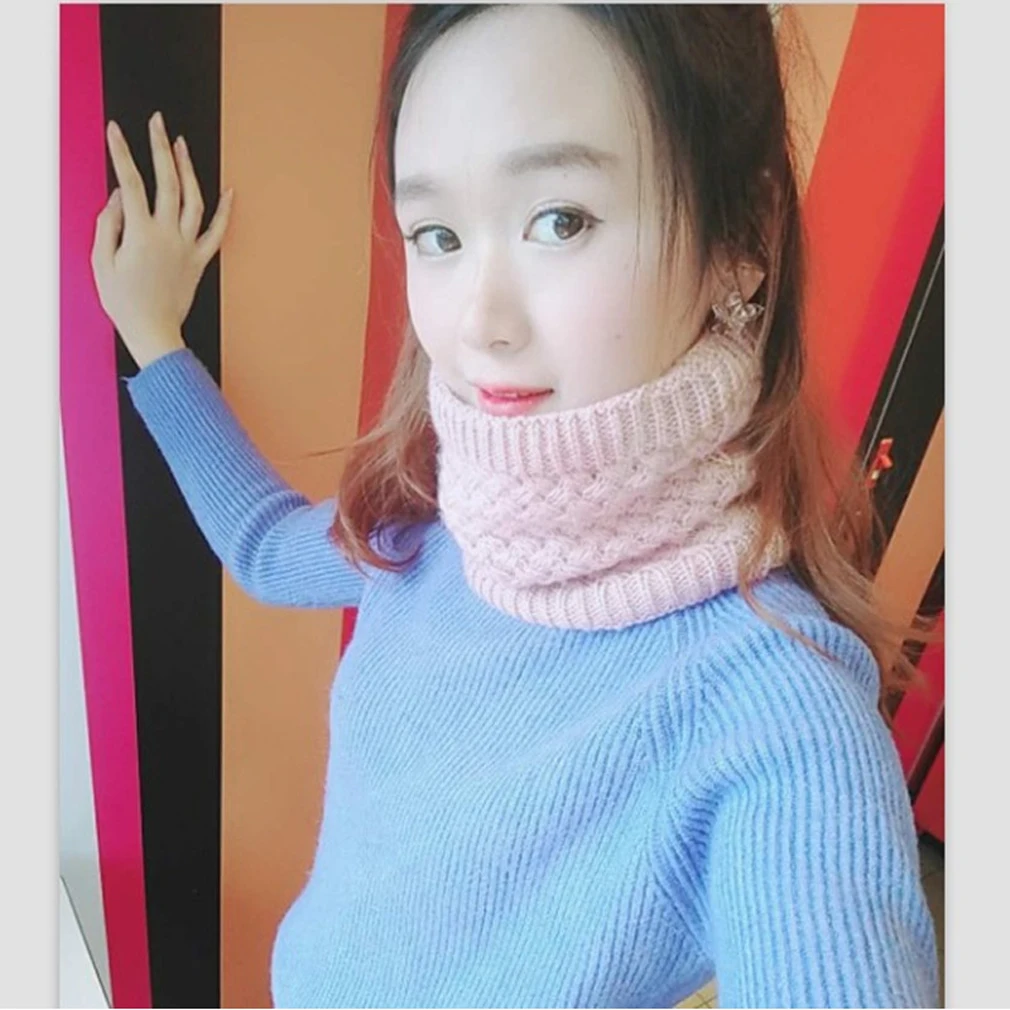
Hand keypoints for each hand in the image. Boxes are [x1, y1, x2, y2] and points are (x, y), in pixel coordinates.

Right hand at [91, 110, 233, 368]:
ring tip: (181, 145)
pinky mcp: (201, 260)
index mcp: (141, 233)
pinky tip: (229, 189)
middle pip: (167, 181)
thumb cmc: (124, 302)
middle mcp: (169, 235)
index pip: (130, 182)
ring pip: (195, 199)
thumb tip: (119, 196)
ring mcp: (188, 247)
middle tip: (157, 122)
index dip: (122, 152)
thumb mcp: (102, 262)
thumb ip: (108, 224)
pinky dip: (225, 210)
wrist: (153, 332)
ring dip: (189, 168)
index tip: (116, 130)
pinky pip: (218, 232)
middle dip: (160, 147)